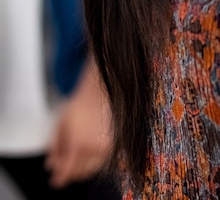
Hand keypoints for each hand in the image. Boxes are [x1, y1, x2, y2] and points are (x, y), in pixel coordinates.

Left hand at [45, 59, 113, 187]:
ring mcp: (105, 146)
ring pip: (91, 169)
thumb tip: (51, 165)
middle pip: (79, 172)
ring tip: (74, 164)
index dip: (59, 179)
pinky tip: (86, 157)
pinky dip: (92, 164)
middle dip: (69, 174)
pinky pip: (100, 161)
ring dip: (81, 170)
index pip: (67, 171)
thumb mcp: (60, 126)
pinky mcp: (113, 144)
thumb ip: (55, 148)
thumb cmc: (79, 107)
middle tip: (62, 171)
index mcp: (78, 144)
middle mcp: (93, 148)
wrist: (100, 93)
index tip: (55, 181)